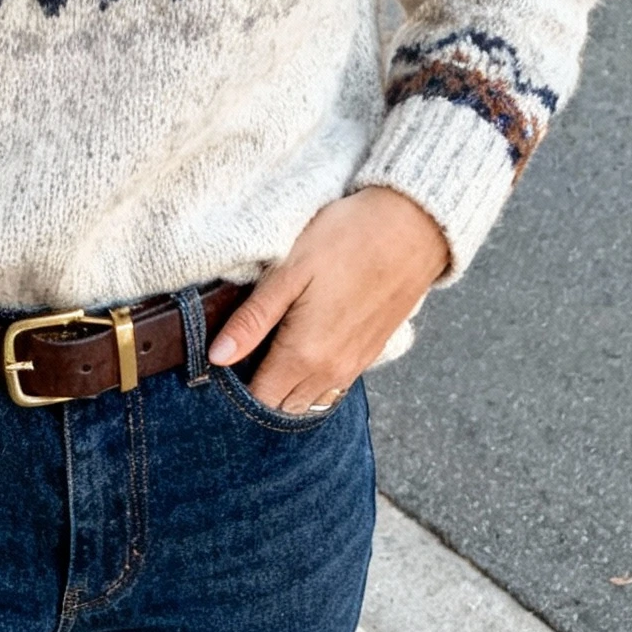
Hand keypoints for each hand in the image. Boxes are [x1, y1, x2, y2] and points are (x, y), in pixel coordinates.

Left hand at [208, 187, 449, 410]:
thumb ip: (252, 320)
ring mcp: (354, 366)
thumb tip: (217, 357)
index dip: (235, 390)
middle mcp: (330, 372)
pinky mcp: (370, 354)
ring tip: (272, 351)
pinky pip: (332, 384)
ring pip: (309, 399)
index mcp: (304, 356)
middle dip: (260, 391)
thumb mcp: (288, 272)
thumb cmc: (347, 239)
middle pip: (282, 406)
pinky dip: (312, 377)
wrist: (414, 226)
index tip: (223, 366)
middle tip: (244, 354)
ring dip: (287, 387)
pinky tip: (305, 346)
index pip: (258, 401)